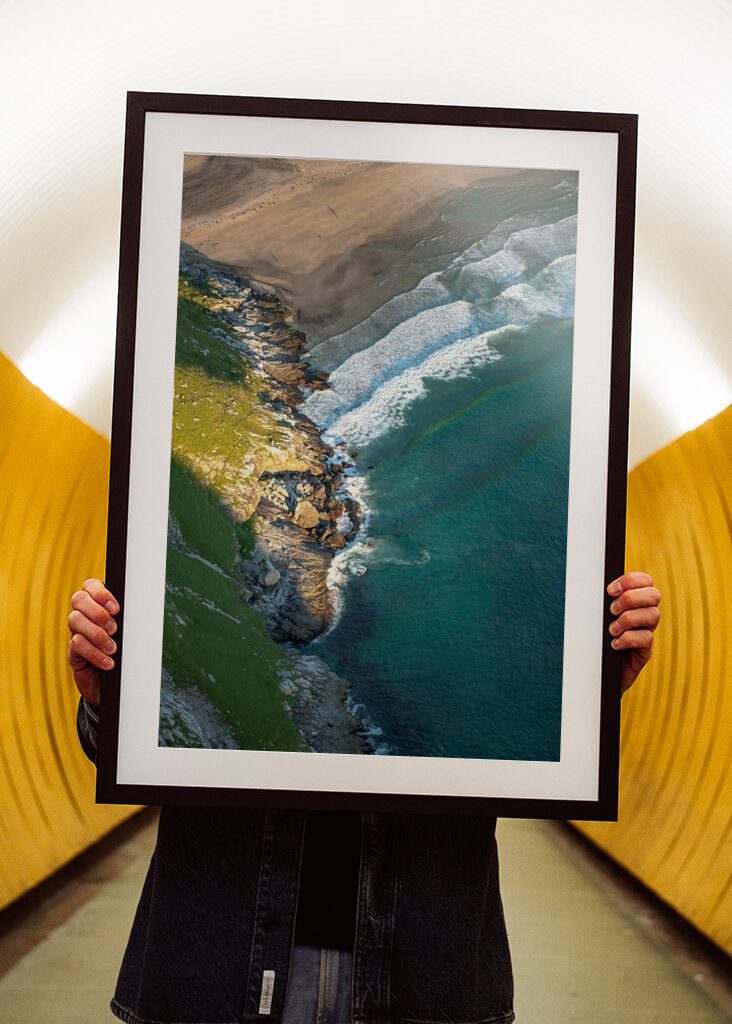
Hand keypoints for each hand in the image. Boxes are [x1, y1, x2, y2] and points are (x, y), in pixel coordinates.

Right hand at [67, 579, 119, 705]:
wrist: (115, 684)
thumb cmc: (125, 654)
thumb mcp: (129, 634)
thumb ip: (129, 620)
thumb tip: (142, 608)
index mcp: (98, 605)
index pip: (90, 585)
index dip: (100, 593)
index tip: (116, 609)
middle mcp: (84, 615)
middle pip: (78, 599)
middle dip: (98, 612)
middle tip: (114, 629)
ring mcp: (76, 632)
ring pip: (75, 620)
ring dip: (97, 634)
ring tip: (112, 648)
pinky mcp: (73, 652)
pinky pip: (76, 644)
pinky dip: (94, 653)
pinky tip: (108, 662)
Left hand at [607, 571, 660, 692]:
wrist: (597, 671)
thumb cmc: (595, 639)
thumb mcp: (598, 617)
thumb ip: (601, 602)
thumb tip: (590, 585)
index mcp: (635, 602)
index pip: (645, 581)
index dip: (631, 580)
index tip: (610, 590)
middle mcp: (644, 615)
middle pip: (654, 595)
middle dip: (631, 598)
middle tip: (612, 610)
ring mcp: (646, 632)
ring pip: (653, 615)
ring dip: (628, 619)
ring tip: (611, 630)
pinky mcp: (645, 651)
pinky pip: (646, 638)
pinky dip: (628, 639)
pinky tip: (614, 644)